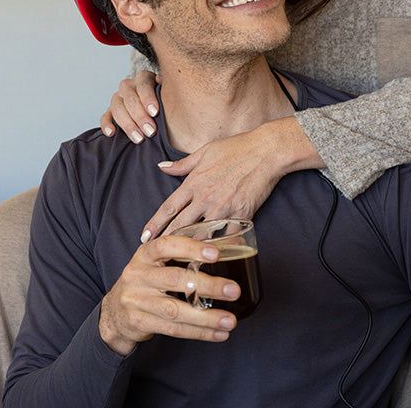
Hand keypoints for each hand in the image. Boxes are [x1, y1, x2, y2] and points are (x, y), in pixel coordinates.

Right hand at [98, 235, 239, 355]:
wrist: (114, 311)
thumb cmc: (147, 279)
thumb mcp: (158, 261)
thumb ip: (188, 253)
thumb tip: (234, 243)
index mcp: (146, 254)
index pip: (168, 245)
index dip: (191, 248)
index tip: (216, 254)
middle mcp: (138, 274)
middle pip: (175, 279)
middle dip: (208, 286)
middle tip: (233, 290)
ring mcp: (137, 300)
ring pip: (175, 310)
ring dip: (206, 317)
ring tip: (230, 320)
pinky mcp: (139, 322)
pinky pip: (172, 329)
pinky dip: (198, 332)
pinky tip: (217, 334)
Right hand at [101, 70, 159, 142]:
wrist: (157, 108)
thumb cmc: (165, 100)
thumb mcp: (168, 92)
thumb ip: (166, 88)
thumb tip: (161, 81)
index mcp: (144, 78)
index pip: (143, 85)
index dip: (148, 99)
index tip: (155, 113)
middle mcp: (128, 85)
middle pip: (130, 99)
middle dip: (140, 117)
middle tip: (151, 131)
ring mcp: (118, 97)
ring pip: (118, 108)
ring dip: (128, 124)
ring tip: (139, 138)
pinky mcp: (110, 111)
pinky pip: (105, 116)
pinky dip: (106, 124)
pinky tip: (111, 133)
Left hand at [140, 117, 323, 241]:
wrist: (266, 151)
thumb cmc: (236, 147)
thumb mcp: (205, 151)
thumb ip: (182, 164)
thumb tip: (162, 166)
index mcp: (194, 182)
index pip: (168, 208)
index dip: (155, 224)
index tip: (144, 236)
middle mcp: (205, 198)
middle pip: (180, 226)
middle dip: (166, 242)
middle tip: (156, 255)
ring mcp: (223, 209)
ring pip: (201, 236)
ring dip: (190, 248)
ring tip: (180, 262)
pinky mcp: (241, 215)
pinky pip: (227, 237)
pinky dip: (220, 247)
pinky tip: (213, 257)